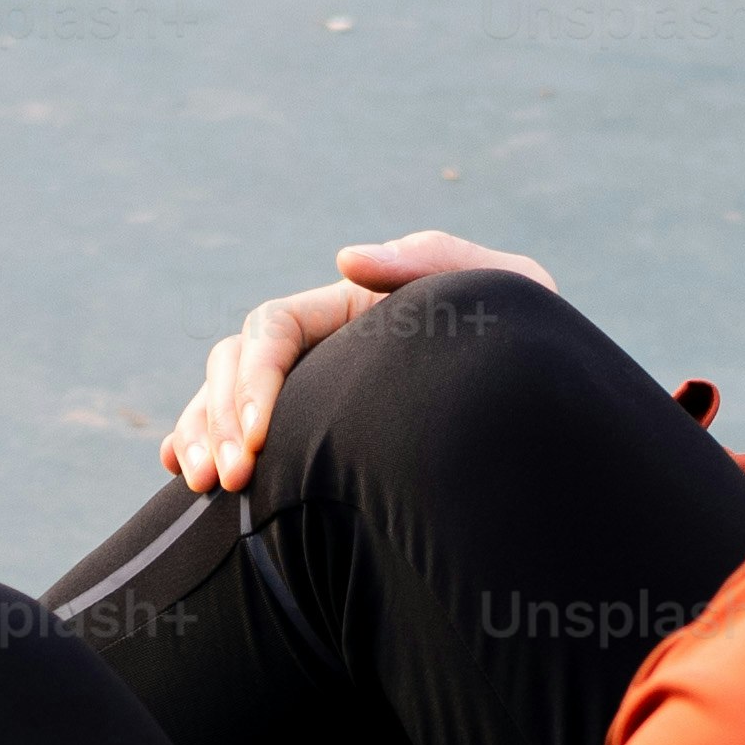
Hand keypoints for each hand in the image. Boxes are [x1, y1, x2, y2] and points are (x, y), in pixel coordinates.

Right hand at [160, 231, 556, 491]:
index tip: (257, 438)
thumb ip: (433, 258)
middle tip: (227, 480)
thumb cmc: (534, 346)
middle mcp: (324, 348)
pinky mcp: (314, 440)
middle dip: (218, 419)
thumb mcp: (507, 288)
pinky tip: (186, 476)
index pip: (273, 328)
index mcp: (353, 307)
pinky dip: (201, 445)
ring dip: (201, 437)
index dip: (253, 379)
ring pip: (223, 402)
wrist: (558, 415)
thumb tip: (346, 258)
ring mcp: (315, 393)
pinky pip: (239, 436)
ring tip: (204, 486)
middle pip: (234, 365)